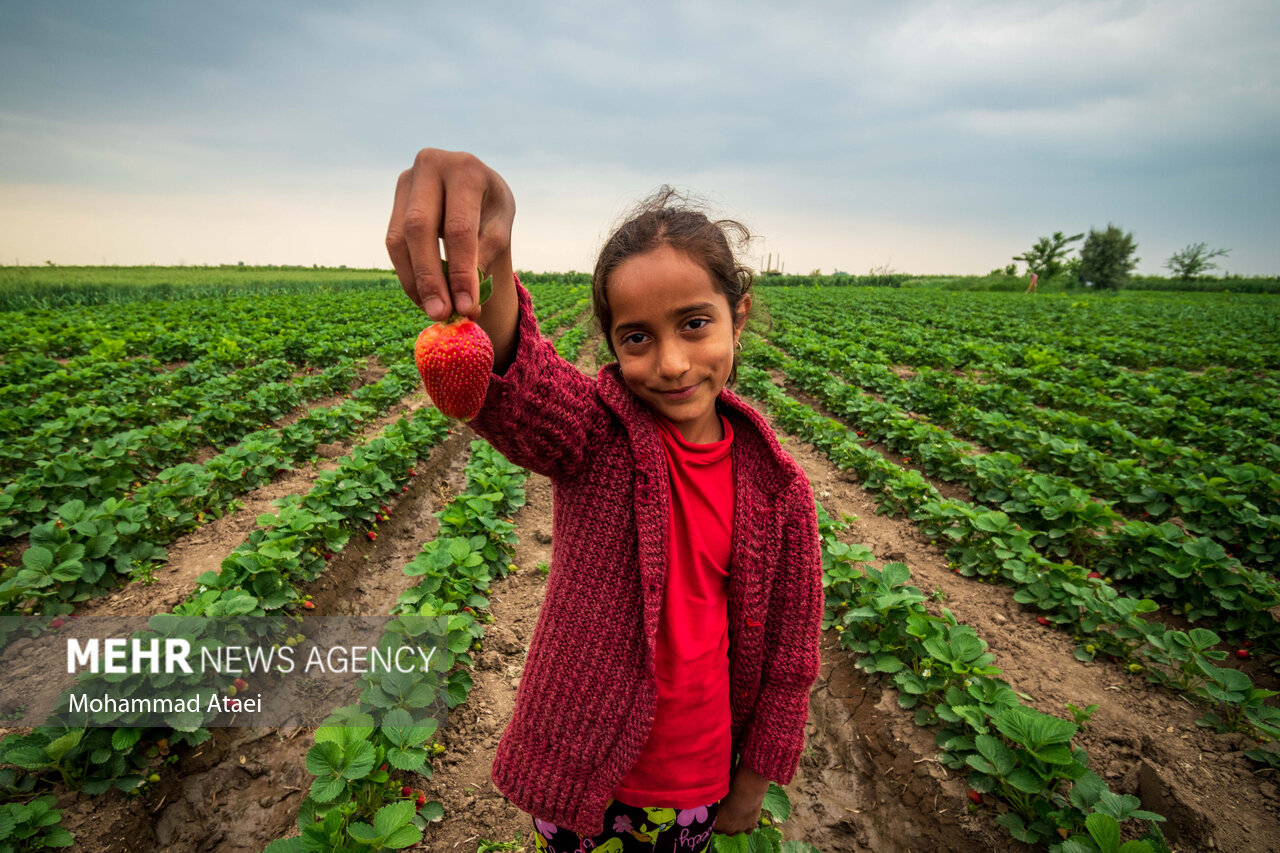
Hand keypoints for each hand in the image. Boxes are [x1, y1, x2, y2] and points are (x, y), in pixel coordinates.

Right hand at [386, 148, 515, 322]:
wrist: (473, 185)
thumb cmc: (490, 208)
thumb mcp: (498, 227)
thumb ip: (483, 260)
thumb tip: (466, 308)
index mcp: (465, 170)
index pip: (459, 228)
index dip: (461, 271)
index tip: (466, 307)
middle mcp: (430, 166)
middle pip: (420, 229)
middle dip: (430, 278)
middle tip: (441, 314)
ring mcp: (407, 181)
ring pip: (399, 239)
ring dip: (415, 281)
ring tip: (435, 311)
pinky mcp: (394, 199)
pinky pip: (393, 243)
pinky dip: (408, 274)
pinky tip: (424, 297)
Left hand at [712, 765, 768, 835]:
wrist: (748, 790)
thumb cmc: (730, 789)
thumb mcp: (717, 795)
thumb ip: (712, 801)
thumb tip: (708, 797)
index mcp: (717, 822)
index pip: (709, 826)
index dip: (710, 820)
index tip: (711, 814)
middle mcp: (728, 829)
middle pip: (721, 831)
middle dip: (720, 825)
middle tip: (721, 814)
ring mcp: (740, 828)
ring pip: (733, 833)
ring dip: (732, 826)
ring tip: (733, 816)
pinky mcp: (751, 825)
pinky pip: (747, 831)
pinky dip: (746, 826)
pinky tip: (745, 819)